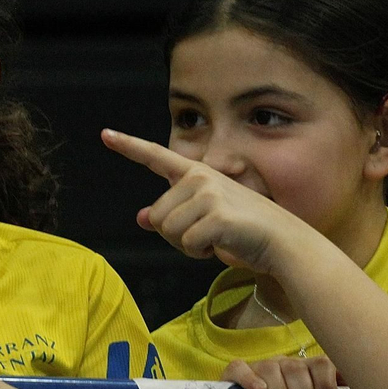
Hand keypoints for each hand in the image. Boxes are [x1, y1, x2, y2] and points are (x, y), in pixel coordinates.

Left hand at [100, 128, 309, 277]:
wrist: (282, 241)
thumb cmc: (243, 231)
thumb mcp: (204, 218)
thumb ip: (173, 215)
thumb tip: (140, 218)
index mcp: (197, 173)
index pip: (156, 156)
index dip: (128, 146)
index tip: (105, 135)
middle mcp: (200, 177)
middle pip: (155, 216)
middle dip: (174, 236)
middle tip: (205, 235)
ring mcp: (209, 194)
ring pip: (167, 231)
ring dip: (187, 246)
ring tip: (215, 239)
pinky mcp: (217, 216)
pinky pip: (187, 244)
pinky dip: (200, 253)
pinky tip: (220, 246)